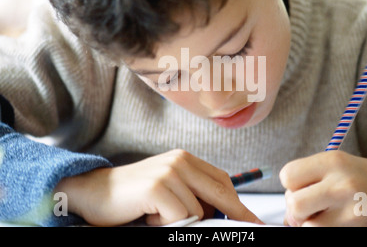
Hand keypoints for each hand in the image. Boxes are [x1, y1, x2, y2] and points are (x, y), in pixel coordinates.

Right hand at [55, 149, 262, 225]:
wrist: (95, 192)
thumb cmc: (134, 196)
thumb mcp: (169, 188)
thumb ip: (194, 194)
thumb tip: (222, 214)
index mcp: (185, 159)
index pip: (222, 181)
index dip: (237, 203)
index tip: (252, 220)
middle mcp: (180, 161)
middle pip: (220, 192)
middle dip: (235, 215)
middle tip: (250, 227)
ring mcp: (169, 172)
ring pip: (198, 211)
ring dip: (181, 221)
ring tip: (156, 214)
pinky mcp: (157, 187)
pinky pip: (180, 217)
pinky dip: (165, 223)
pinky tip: (147, 215)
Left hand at [280, 151, 366, 226]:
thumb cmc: (362, 177)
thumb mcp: (335, 165)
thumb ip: (308, 180)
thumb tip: (287, 216)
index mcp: (331, 161)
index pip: (288, 175)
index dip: (289, 184)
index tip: (300, 187)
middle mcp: (340, 183)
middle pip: (293, 203)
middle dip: (295, 207)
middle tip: (308, 206)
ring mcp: (349, 208)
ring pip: (306, 224)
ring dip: (308, 222)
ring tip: (321, 215)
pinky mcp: (355, 226)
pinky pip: (322, 232)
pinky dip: (320, 228)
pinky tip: (331, 221)